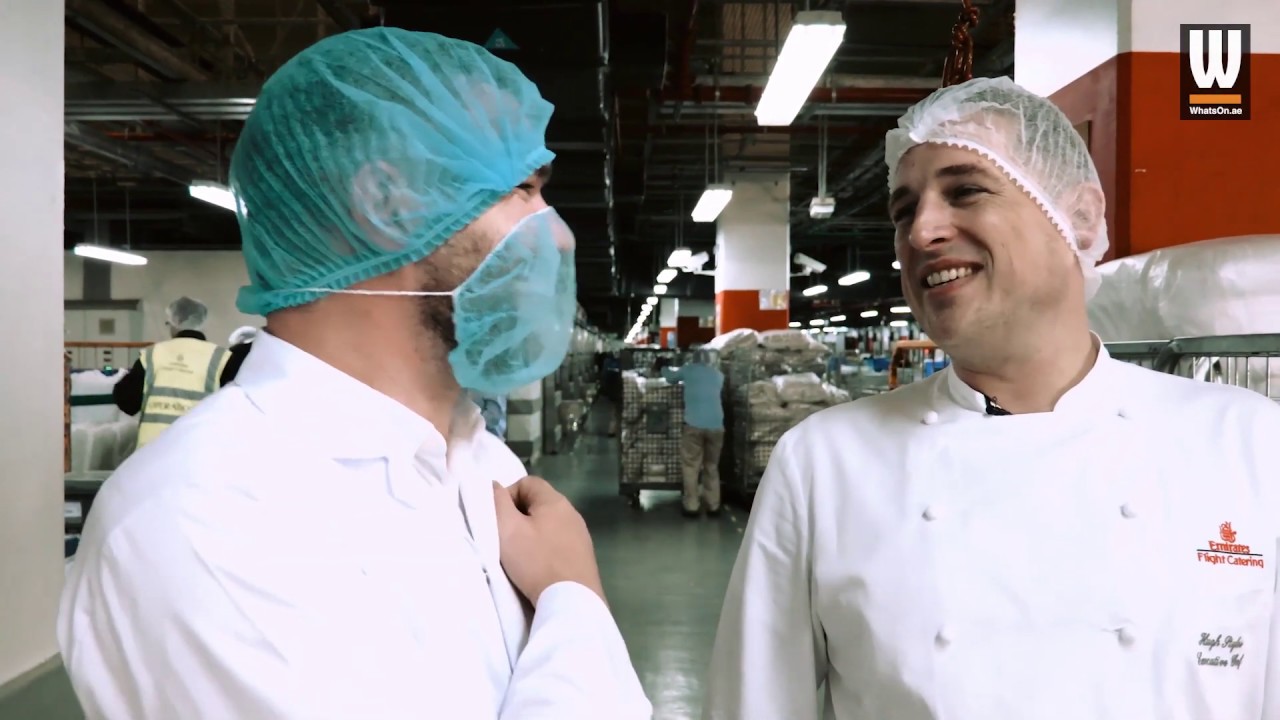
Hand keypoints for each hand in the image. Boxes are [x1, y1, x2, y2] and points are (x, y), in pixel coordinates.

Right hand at [493, 476, 605, 606]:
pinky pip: (559, 543)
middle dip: (518, 517)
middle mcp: (572, 513)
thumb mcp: (507, 528)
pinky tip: (538, 568)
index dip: (507, 496)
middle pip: (538, 504)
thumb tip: (493, 485)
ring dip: (532, 536)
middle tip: (506, 540)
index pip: (527, 482)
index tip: (498, 520)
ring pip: (549, 525)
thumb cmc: (536, 561)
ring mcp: (581, 535)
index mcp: (555, 501)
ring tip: (520, 556)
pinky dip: (545, 550)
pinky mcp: (584, 556)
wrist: (572, 600)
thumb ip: (497, 502)